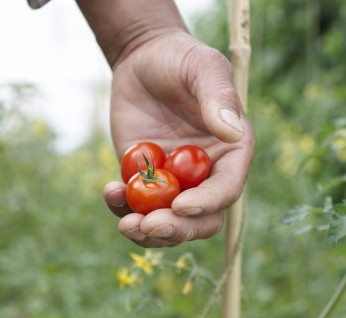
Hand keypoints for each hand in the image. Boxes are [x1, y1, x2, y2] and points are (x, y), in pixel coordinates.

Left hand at [102, 32, 254, 247]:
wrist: (142, 58)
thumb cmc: (181, 58)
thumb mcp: (203, 68)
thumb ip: (219, 98)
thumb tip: (233, 133)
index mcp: (232, 152)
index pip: (226, 190)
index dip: (206, 203)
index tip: (180, 205)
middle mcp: (207, 173)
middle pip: (201, 219)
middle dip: (176, 228)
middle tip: (148, 225)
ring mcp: (175, 181)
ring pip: (168, 222)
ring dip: (147, 231)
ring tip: (125, 223)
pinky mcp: (144, 180)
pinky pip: (135, 206)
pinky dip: (122, 208)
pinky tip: (111, 191)